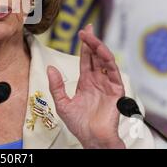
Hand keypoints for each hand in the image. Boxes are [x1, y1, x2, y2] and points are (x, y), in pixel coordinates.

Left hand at [47, 24, 124, 148]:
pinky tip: (102, 51)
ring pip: (104, 61)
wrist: (91, 138)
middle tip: (86, 29)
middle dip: (91, 41)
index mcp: (86, 82)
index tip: (82, 32)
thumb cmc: (79, 124)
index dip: (84, 45)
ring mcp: (107, 84)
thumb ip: (56, 85)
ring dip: (99, 47)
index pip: (86, 59)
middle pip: (95, 56)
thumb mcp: (62, 103)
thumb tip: (50, 68)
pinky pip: (113, 72)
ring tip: (91, 37)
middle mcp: (97, 80)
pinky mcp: (116, 90)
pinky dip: (108, 60)